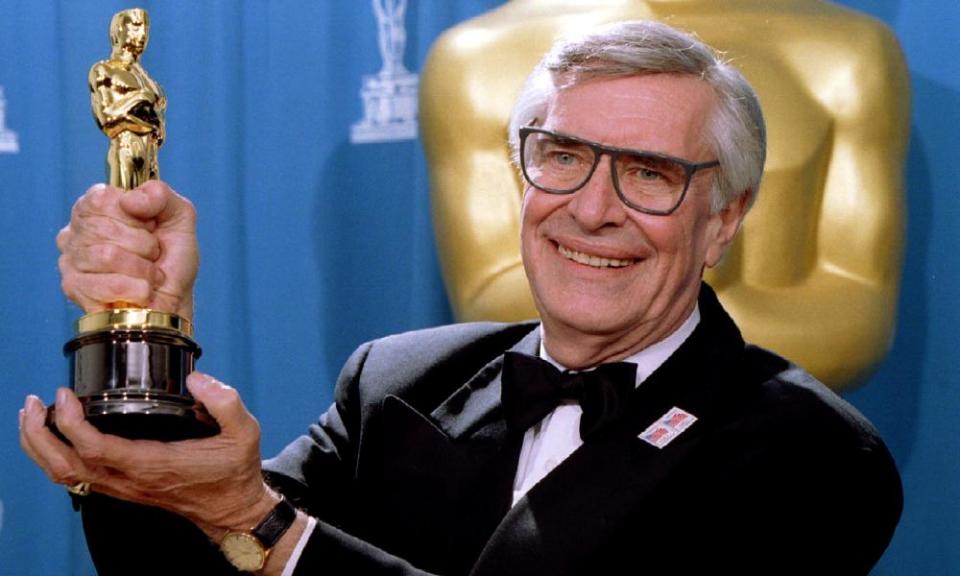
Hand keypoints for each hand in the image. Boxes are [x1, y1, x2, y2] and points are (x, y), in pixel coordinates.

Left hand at [18, 372, 273, 537]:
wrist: (233, 510)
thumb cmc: (234, 472)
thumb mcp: (244, 432)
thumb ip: (225, 401)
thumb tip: (197, 380)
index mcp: (154, 464)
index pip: (95, 448)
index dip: (71, 422)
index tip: (67, 395)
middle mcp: (131, 480)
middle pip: (64, 465)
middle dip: (39, 434)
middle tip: (34, 403)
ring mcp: (124, 487)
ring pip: (64, 475)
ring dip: (40, 447)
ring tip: (33, 416)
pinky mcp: (124, 488)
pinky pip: (76, 478)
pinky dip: (54, 458)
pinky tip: (54, 437)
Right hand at [57, 180, 197, 320]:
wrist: (176, 298)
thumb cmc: (172, 258)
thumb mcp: (178, 216)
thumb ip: (160, 195)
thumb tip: (129, 199)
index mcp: (96, 207)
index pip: (100, 199)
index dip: (133, 216)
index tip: (149, 226)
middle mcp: (76, 231)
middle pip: (102, 228)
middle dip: (142, 244)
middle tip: (152, 254)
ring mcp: (70, 261)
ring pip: (106, 256)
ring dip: (142, 268)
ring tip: (149, 273)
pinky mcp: (74, 290)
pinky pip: (107, 285)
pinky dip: (136, 288)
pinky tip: (142, 291)